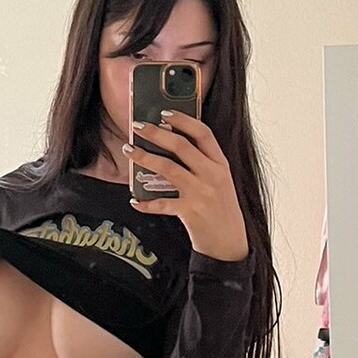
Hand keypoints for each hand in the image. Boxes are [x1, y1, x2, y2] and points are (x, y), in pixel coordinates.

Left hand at [125, 115, 248, 261]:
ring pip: (167, 168)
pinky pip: (162, 203)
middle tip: (137, 127)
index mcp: (220, 164)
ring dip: (144, 157)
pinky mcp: (190, 212)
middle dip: (156, 133)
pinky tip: (135, 200)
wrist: (229, 245)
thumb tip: (171, 144)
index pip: (203, 133)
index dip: (183, 120)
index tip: (164, 112)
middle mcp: (212, 175)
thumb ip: (202, 164)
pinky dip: (146, 203)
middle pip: (181, 146)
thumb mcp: (219, 182)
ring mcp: (201, 193)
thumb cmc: (221, 210)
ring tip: (128, 151)